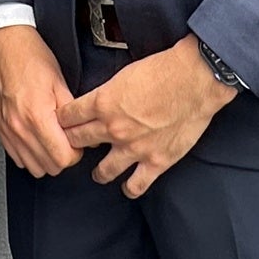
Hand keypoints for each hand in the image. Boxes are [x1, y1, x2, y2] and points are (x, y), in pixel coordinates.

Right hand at [0, 24, 80, 177]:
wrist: (5, 43)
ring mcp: (6, 129)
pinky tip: (35, 137)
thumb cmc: (31, 57)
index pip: (62, 158)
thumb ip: (73, 113)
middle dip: (62, 156)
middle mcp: (18, 126)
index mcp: (37, 116)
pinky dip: (28, 153)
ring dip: (45, 158)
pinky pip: (16, 156)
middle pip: (49, 167)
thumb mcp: (60, 82)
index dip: (75, 152)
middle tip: (66, 139)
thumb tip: (86, 131)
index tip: (76, 141)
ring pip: (31, 166)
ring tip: (51, 138)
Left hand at [55, 37, 237, 197]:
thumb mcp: (124, 74)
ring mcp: (134, 148)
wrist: (195, 79)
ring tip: (99, 172)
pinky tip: (127, 185)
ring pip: (103, 171)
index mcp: (103, 103)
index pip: (68, 117)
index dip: (63, 120)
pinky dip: (129, 188)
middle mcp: (114, 129)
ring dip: (98, 172)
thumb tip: (98, 101)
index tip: (63, 123)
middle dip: (73, 143)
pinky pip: (136, 185)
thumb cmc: (164, 70)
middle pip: (79, 142)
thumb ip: (107, 93)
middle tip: (74, 146)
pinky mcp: (156, 161)